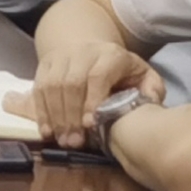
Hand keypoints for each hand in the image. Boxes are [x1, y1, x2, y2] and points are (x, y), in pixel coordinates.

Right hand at [22, 43, 161, 146]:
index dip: (92, 100)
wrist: (91, 49)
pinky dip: (41, 111)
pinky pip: (38, 88)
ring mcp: (61, 57)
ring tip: (61, 140)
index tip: (91, 125)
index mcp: (111, 55)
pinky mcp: (44, 64)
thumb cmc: (121, 72)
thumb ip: (151, 89)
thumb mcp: (143, 75)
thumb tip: (148, 104)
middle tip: (73, 142)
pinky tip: (47, 131)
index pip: (97, 76)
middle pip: (71, 83)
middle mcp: (83, 52)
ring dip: (55, 116)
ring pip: (51, 86)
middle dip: (70, 115)